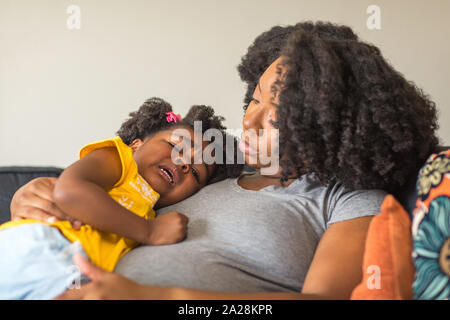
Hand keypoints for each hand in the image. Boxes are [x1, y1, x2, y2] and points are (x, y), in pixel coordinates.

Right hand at [10, 177, 82, 228]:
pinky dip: (34, 225)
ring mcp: (19, 206)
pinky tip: (44, 229)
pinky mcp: (15, 217)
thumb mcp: (50, 186)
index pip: (55, 196)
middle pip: (48, 206)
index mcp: (37, 185)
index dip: (68, 205)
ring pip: (36, 214)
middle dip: (63, 215)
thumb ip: (63, 190)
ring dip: (49, 220)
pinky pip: (24, 223)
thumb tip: (83, 202)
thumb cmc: (41, 192)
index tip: (79, 214)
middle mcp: (26, 194)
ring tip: (59, 223)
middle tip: (76, 223)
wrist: (20, 196)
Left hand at [54, 254, 172, 299]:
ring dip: (71, 303)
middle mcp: (94, 299)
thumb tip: (75, 256)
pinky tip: (83, 301)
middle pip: (69, 301)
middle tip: (48, 297)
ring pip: (78, 306)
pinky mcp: (105, 310)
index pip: (67, 295)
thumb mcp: (109, 276)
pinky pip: (91, 310)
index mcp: (93, 288)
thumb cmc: (126, 288)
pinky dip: (83, 306)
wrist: (144, 299)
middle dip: (60, 300)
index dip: (54, 297)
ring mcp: (100, 306)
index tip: (44, 296)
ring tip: (60, 299)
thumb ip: (90, 268)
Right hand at [145, 211, 188, 245]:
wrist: (150, 231)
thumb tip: (179, 220)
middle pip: (186, 226)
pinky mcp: (179, 237)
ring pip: (185, 232)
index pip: (186, 219)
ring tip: (172, 235)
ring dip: (180, 234)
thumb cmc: (156, 224)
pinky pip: (182, 238)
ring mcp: (181, 229)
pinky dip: (179, 238)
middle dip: (181, 228)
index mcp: (177, 215)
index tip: (177, 226)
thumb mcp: (166, 216)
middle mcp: (181, 221)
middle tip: (174, 231)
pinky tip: (172, 238)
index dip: (182, 223)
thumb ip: (174, 218)